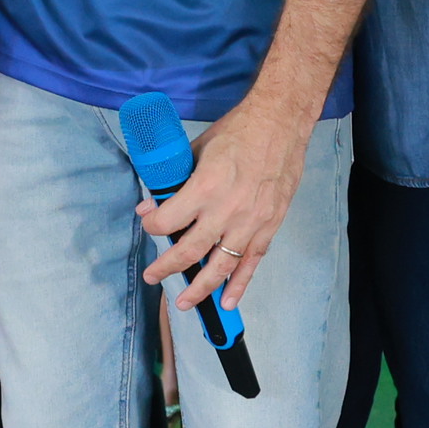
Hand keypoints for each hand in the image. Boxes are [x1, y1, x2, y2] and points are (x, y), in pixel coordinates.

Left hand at [139, 99, 310, 317]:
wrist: (280, 124)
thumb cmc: (237, 132)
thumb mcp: (196, 149)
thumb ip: (174, 179)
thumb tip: (150, 203)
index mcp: (204, 188)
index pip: (168, 221)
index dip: (153, 227)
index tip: (149, 227)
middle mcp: (226, 210)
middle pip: (189, 251)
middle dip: (167, 267)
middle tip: (153, 277)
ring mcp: (250, 222)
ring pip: (220, 265)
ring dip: (200, 287)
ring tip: (184, 302)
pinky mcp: (269, 226)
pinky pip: (251, 262)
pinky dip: (239, 284)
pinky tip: (228, 302)